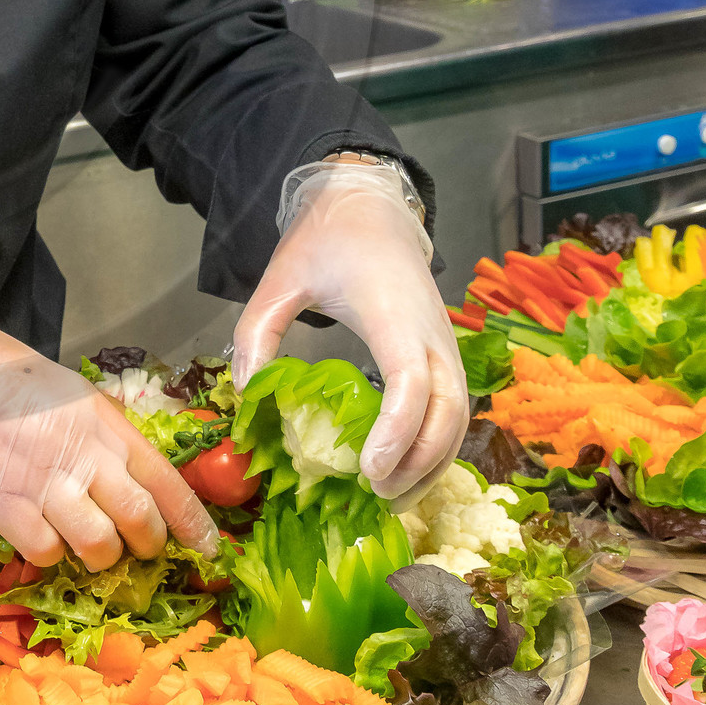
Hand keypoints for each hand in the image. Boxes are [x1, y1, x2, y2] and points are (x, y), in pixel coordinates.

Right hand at [0, 290, 217, 570]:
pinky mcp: (5, 508)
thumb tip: (134, 475)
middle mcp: (84, 455)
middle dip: (148, 546)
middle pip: (140, 522)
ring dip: (100, 557)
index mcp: (106, 424)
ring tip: (88, 546)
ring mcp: (45, 484)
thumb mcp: (72, 395)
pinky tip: (40, 537)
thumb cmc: (5, 377)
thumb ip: (105, 434)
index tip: (210, 548)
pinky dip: (49, 555)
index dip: (192, 521)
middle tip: (139, 550)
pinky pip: (46, 553)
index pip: (166, 480)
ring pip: (99, 547)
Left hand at [230, 162, 466, 502]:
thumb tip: (246, 396)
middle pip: (448, 412)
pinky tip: (406, 471)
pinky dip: (437, 446)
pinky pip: (454, 409)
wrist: (370, 206)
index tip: (369, 469)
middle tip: (375, 496)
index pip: (412, 381)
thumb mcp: (279, 278)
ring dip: (432, 462)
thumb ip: (257, 333)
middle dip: (419, 462)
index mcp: (393, 313)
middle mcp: (431, 333)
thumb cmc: (327, 239)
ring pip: (458, 417)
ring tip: (391, 498)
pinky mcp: (445, 352)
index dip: (398, 432)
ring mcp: (445, 344)